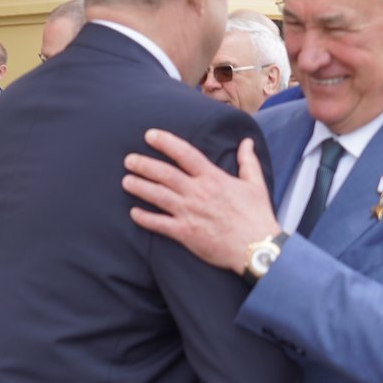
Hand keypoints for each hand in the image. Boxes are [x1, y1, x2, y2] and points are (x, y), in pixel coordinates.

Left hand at [123, 132, 278, 274]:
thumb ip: (247, 161)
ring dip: (140, 187)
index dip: (165, 142)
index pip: (184, 154)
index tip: (150, 135)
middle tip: (129, 160)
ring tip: (126, 181)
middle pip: (164, 174)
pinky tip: (134, 213)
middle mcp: (197, 193)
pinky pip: (159, 224)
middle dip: (144, 165)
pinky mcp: (185, 233)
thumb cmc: (257, 216)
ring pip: (158, 196)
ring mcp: (189, 213)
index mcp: (213, 178)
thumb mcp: (255, 184)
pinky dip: (145, 218)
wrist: (256, 247)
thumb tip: (247, 142)